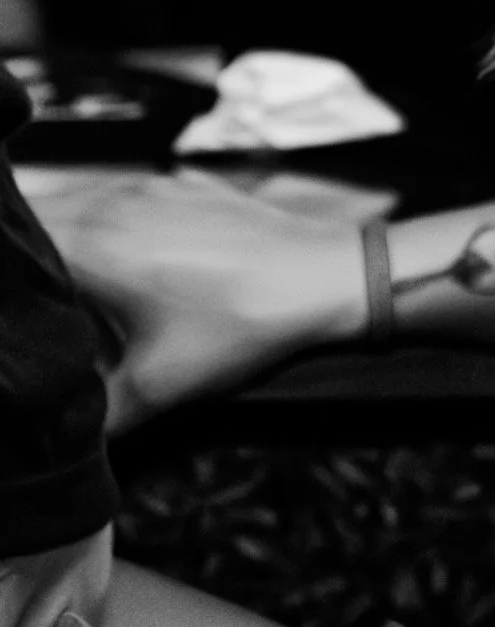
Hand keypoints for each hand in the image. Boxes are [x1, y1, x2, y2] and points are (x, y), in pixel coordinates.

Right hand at [21, 168, 366, 430]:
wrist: (329, 275)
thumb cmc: (244, 327)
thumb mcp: (157, 390)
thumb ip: (89, 418)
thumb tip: (51, 439)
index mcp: (94, 244)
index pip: (8, 251)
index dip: (3, 288)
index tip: (6, 325)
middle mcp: (114, 202)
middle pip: (34, 221)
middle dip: (19, 267)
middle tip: (24, 311)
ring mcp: (151, 187)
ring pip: (74, 204)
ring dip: (56, 243)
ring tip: (59, 293)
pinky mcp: (183, 187)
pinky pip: (117, 199)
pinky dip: (99, 226)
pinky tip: (113, 268)